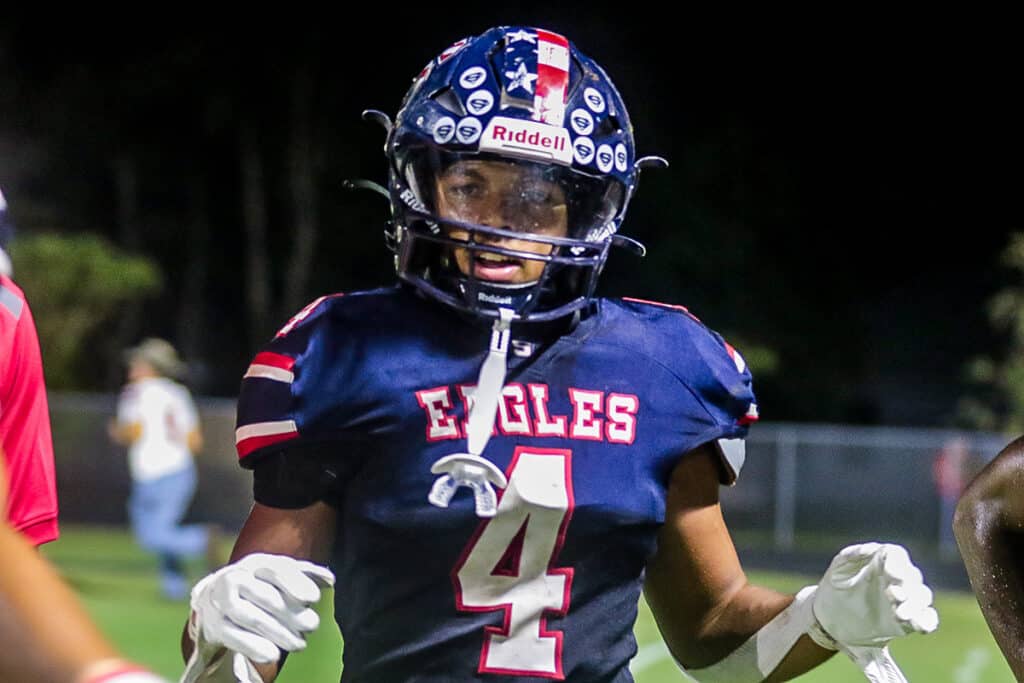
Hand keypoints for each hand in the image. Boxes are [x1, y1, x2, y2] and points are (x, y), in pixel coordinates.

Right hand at [181, 553, 333, 682]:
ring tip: (300, 644)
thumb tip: (330, 580)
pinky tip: (273, 656)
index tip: (315, 598)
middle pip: (266, 596)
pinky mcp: (214, 625)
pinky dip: (253, 647)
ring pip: (251, 617)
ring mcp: (221, 601)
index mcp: (256, 564)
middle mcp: (236, 578)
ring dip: (277, 632)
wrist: (212, 597)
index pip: (277, 570)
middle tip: (313, 625)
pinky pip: (233, 636)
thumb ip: (305, 574)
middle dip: (292, 614)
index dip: (297, 583)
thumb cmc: (257, 584)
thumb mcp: (278, 573)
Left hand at [812, 542, 938, 648]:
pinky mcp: (907, 621)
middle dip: (907, 586)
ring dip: (915, 605)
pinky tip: (921, 627)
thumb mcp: (839, 568)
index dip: (898, 563)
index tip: (891, 574)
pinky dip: (927, 621)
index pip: (897, 556)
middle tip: (893, 595)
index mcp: (881, 561)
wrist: (833, 618)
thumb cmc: (836, 585)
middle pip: (912, 576)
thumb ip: (852, 555)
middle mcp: (897, 579)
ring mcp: (905, 599)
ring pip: (921, 597)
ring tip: (899, 614)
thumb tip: (870, 549)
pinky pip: (926, 619)